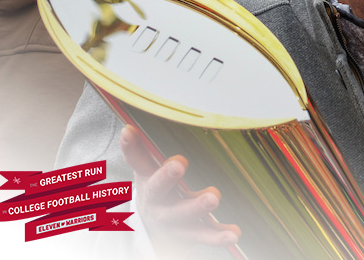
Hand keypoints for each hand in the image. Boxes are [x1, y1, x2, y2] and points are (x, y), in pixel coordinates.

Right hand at [120, 125, 240, 256]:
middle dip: (167, 176)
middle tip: (179, 162)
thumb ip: (140, 152)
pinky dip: (219, 236)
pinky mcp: (191, 234)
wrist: (154, 230)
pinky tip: (234, 233)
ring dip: (198, 206)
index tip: (129, 131)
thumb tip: (128, 128)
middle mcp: (158, 202)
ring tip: (213, 197)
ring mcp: (174, 221)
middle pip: (159, 190)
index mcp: (148, 182)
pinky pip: (205, 235)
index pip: (138, 162)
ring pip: (183, 215)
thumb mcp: (146, 172)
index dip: (132, 148)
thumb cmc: (156, 191)